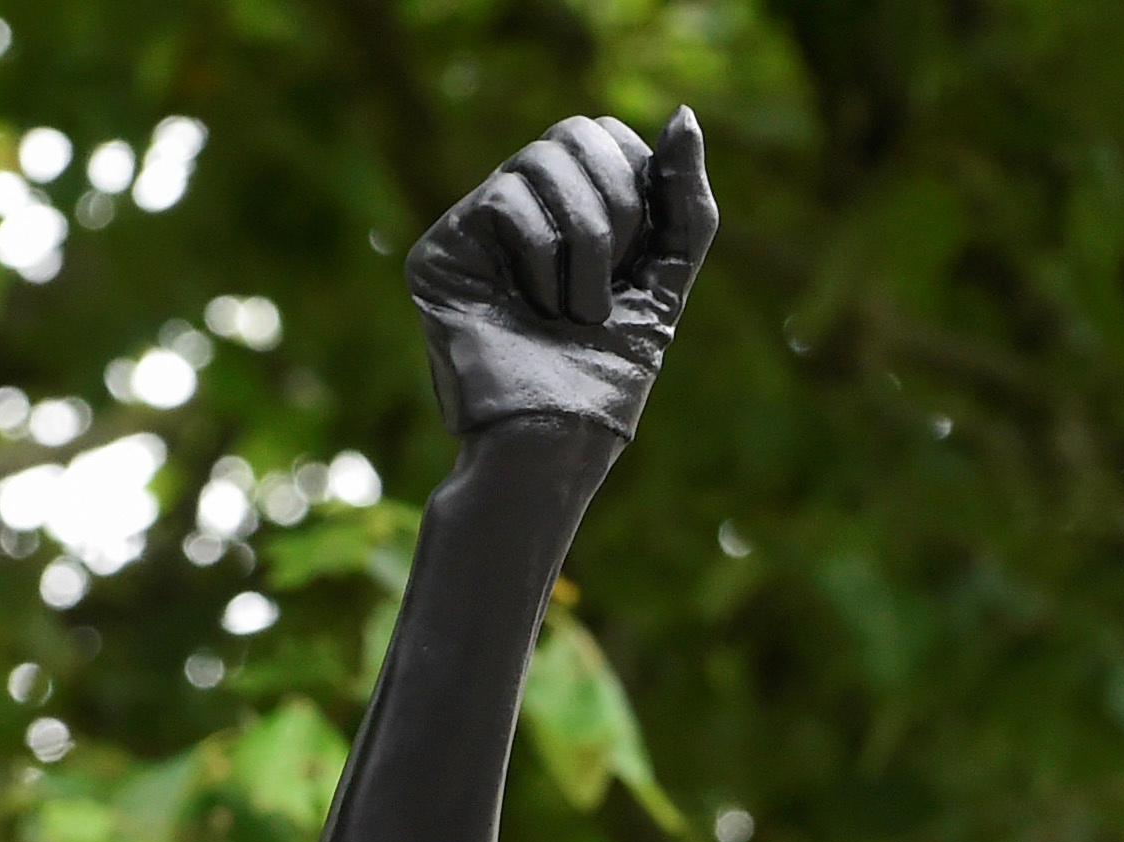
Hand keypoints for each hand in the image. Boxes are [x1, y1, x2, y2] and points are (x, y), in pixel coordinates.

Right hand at [405, 108, 717, 440]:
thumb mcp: (665, 281)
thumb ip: (683, 203)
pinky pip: (505, 200)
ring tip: (575, 312)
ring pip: (541, 159)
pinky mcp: (440, 251)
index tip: (639, 260)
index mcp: (567, 211)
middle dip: (616, 208)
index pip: (606, 136)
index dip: (639, 184)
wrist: (551, 445)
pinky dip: (542, 262)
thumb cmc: (607, 378)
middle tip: (607, 286)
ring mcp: (474, 228)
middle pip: (575, 131)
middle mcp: (516, 209)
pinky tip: (533, 313)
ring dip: (585, 244)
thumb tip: (683, 114)